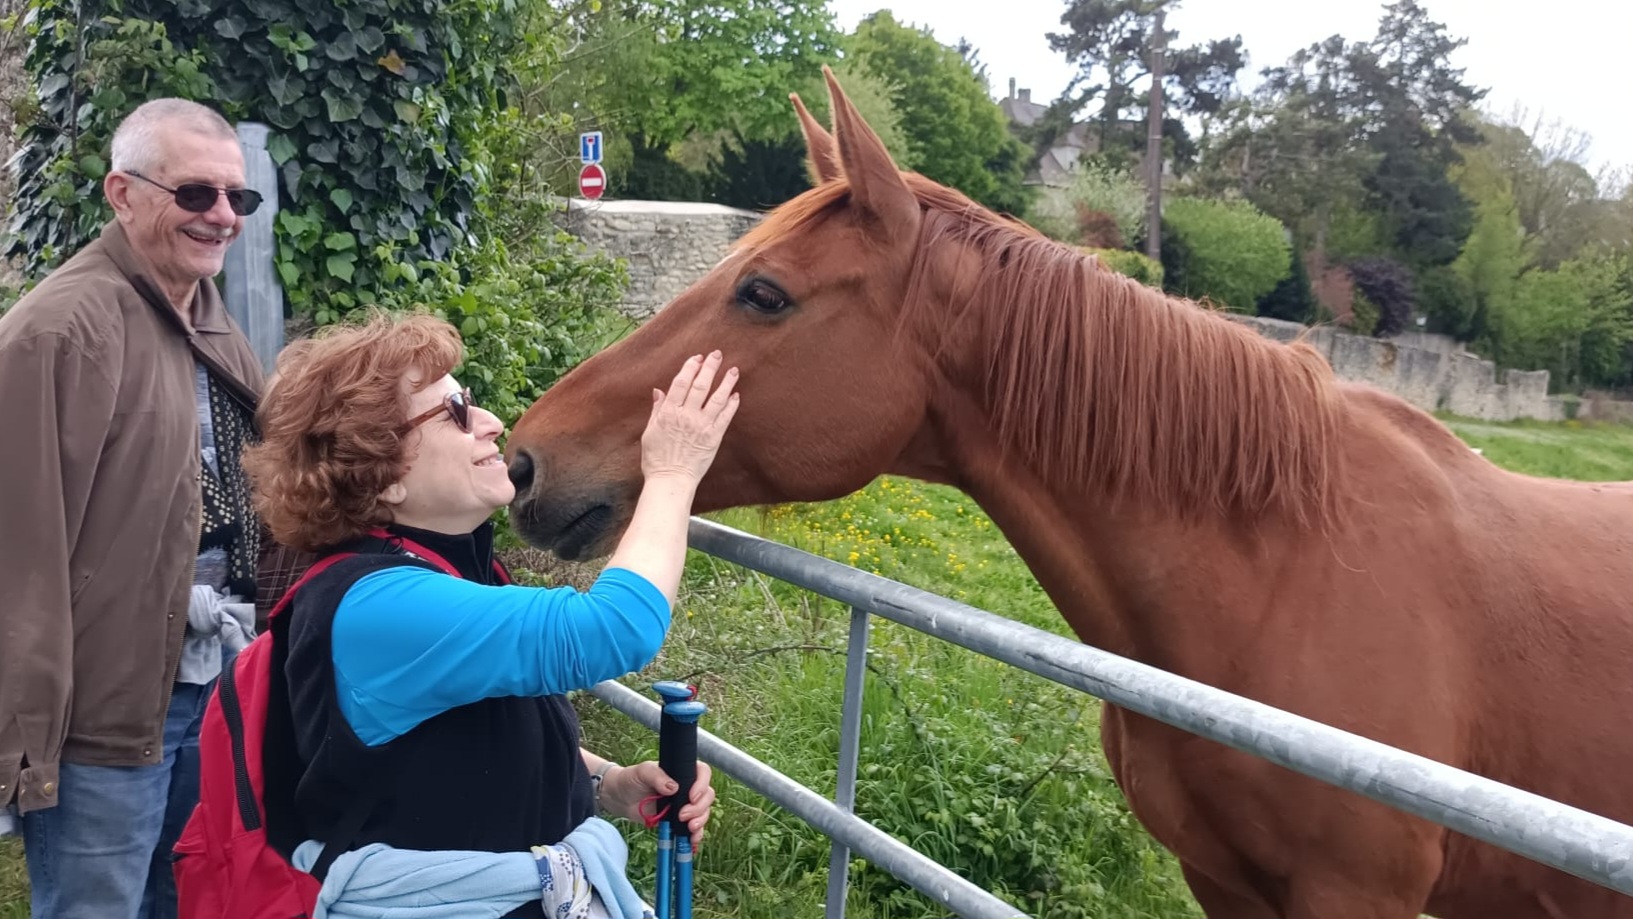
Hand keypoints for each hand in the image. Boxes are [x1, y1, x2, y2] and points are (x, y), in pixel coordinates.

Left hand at [600, 760, 715, 845]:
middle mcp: (687, 787)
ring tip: (689, 829)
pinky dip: (696, 835)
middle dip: (699, 808)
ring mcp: (684, 804)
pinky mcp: (679, 820)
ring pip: (703, 812)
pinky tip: (692, 840)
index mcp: (682, 771)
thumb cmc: (631, 779)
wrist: (620, 798)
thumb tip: (673, 787)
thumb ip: (656, 776)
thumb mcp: (642, 772)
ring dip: (700, 821)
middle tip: (682, 815)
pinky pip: (694, 828)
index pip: (703, 773)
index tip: (691, 797)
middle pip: (706, 795)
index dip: (702, 785)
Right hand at [640, 351, 738, 483]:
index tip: (696, 358)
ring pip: (716, 398)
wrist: (670, 480)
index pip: (681, 383)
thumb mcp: (649, 432)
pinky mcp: (714, 438)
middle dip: (709, 367)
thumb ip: (657, 410)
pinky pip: (725, 417)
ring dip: (726, 382)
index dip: (690, 368)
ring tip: (733, 370)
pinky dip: (731, 405)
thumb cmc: (656, 459)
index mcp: (668, 412)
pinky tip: (736, 394)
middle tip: (717, 354)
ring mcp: (701, 426)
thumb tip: (659, 391)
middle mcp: (686, 416)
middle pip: (700, 386)